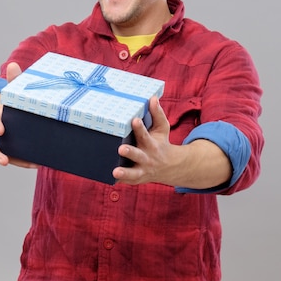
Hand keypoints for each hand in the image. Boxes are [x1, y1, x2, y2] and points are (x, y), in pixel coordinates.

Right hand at [0, 62, 39, 168]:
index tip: (1, 129)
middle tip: (3, 159)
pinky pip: (16, 157)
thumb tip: (13, 64)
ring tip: (20, 166)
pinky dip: (25, 162)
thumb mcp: (13, 91)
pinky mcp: (11, 148)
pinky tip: (38, 163)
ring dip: (6, 160)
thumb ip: (14, 80)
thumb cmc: (11, 103)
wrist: (6, 114)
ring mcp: (2, 141)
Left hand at [113, 97, 230, 187]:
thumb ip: (157, 114)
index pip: (145, 135)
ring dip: (125, 172)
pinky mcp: (136, 179)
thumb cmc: (161, 142)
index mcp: (152, 144)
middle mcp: (147, 158)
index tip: (134, 120)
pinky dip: (121, 181)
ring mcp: (142, 170)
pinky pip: (128, 181)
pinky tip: (110, 179)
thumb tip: (152, 98)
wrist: (170, 166)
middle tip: (121, 148)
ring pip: (133, 173)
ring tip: (115, 171)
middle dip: (130, 152)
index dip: (140, 128)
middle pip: (138, 155)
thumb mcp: (162, 128)